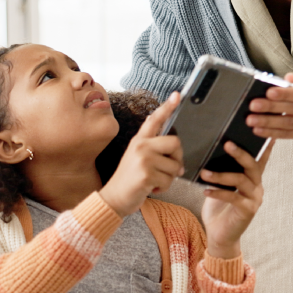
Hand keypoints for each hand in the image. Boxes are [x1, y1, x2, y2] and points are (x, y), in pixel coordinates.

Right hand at [100, 92, 183, 217]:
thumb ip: (151, 145)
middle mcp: (141, 146)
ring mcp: (143, 159)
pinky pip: (169, 180)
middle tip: (169, 169)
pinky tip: (152, 188)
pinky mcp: (146, 174)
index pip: (155, 119)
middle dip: (177, 159)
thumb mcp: (136, 156)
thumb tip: (169, 138)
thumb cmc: (129, 179)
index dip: (168, 107)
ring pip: (175, 166)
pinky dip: (164, 188)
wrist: (114, 198)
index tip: (177, 95)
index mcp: (139, 140)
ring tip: (154, 181)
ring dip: (169, 178)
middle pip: (175, 142)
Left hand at [199, 141, 272, 258]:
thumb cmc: (219, 208)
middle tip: (227, 143)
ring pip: (241, 180)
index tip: (261, 129)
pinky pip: (234, 197)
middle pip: (253, 164)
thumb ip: (222, 169)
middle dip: (240, 153)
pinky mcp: (248, 210)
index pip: (259, 157)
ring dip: (221, 175)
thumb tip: (210, 148)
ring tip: (205, 172)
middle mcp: (257, 185)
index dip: (263, 144)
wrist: (220, 235)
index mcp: (252, 177)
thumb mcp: (220, 184)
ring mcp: (254, 198)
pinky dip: (219, 192)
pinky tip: (205, 191)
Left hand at [246, 73, 292, 140]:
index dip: (285, 94)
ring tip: (252, 120)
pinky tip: (258, 130)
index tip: (268, 92)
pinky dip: (271, 132)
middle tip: (253, 106)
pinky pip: (287, 135)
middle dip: (271, 107)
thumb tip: (287, 78)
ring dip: (268, 122)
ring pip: (289, 124)